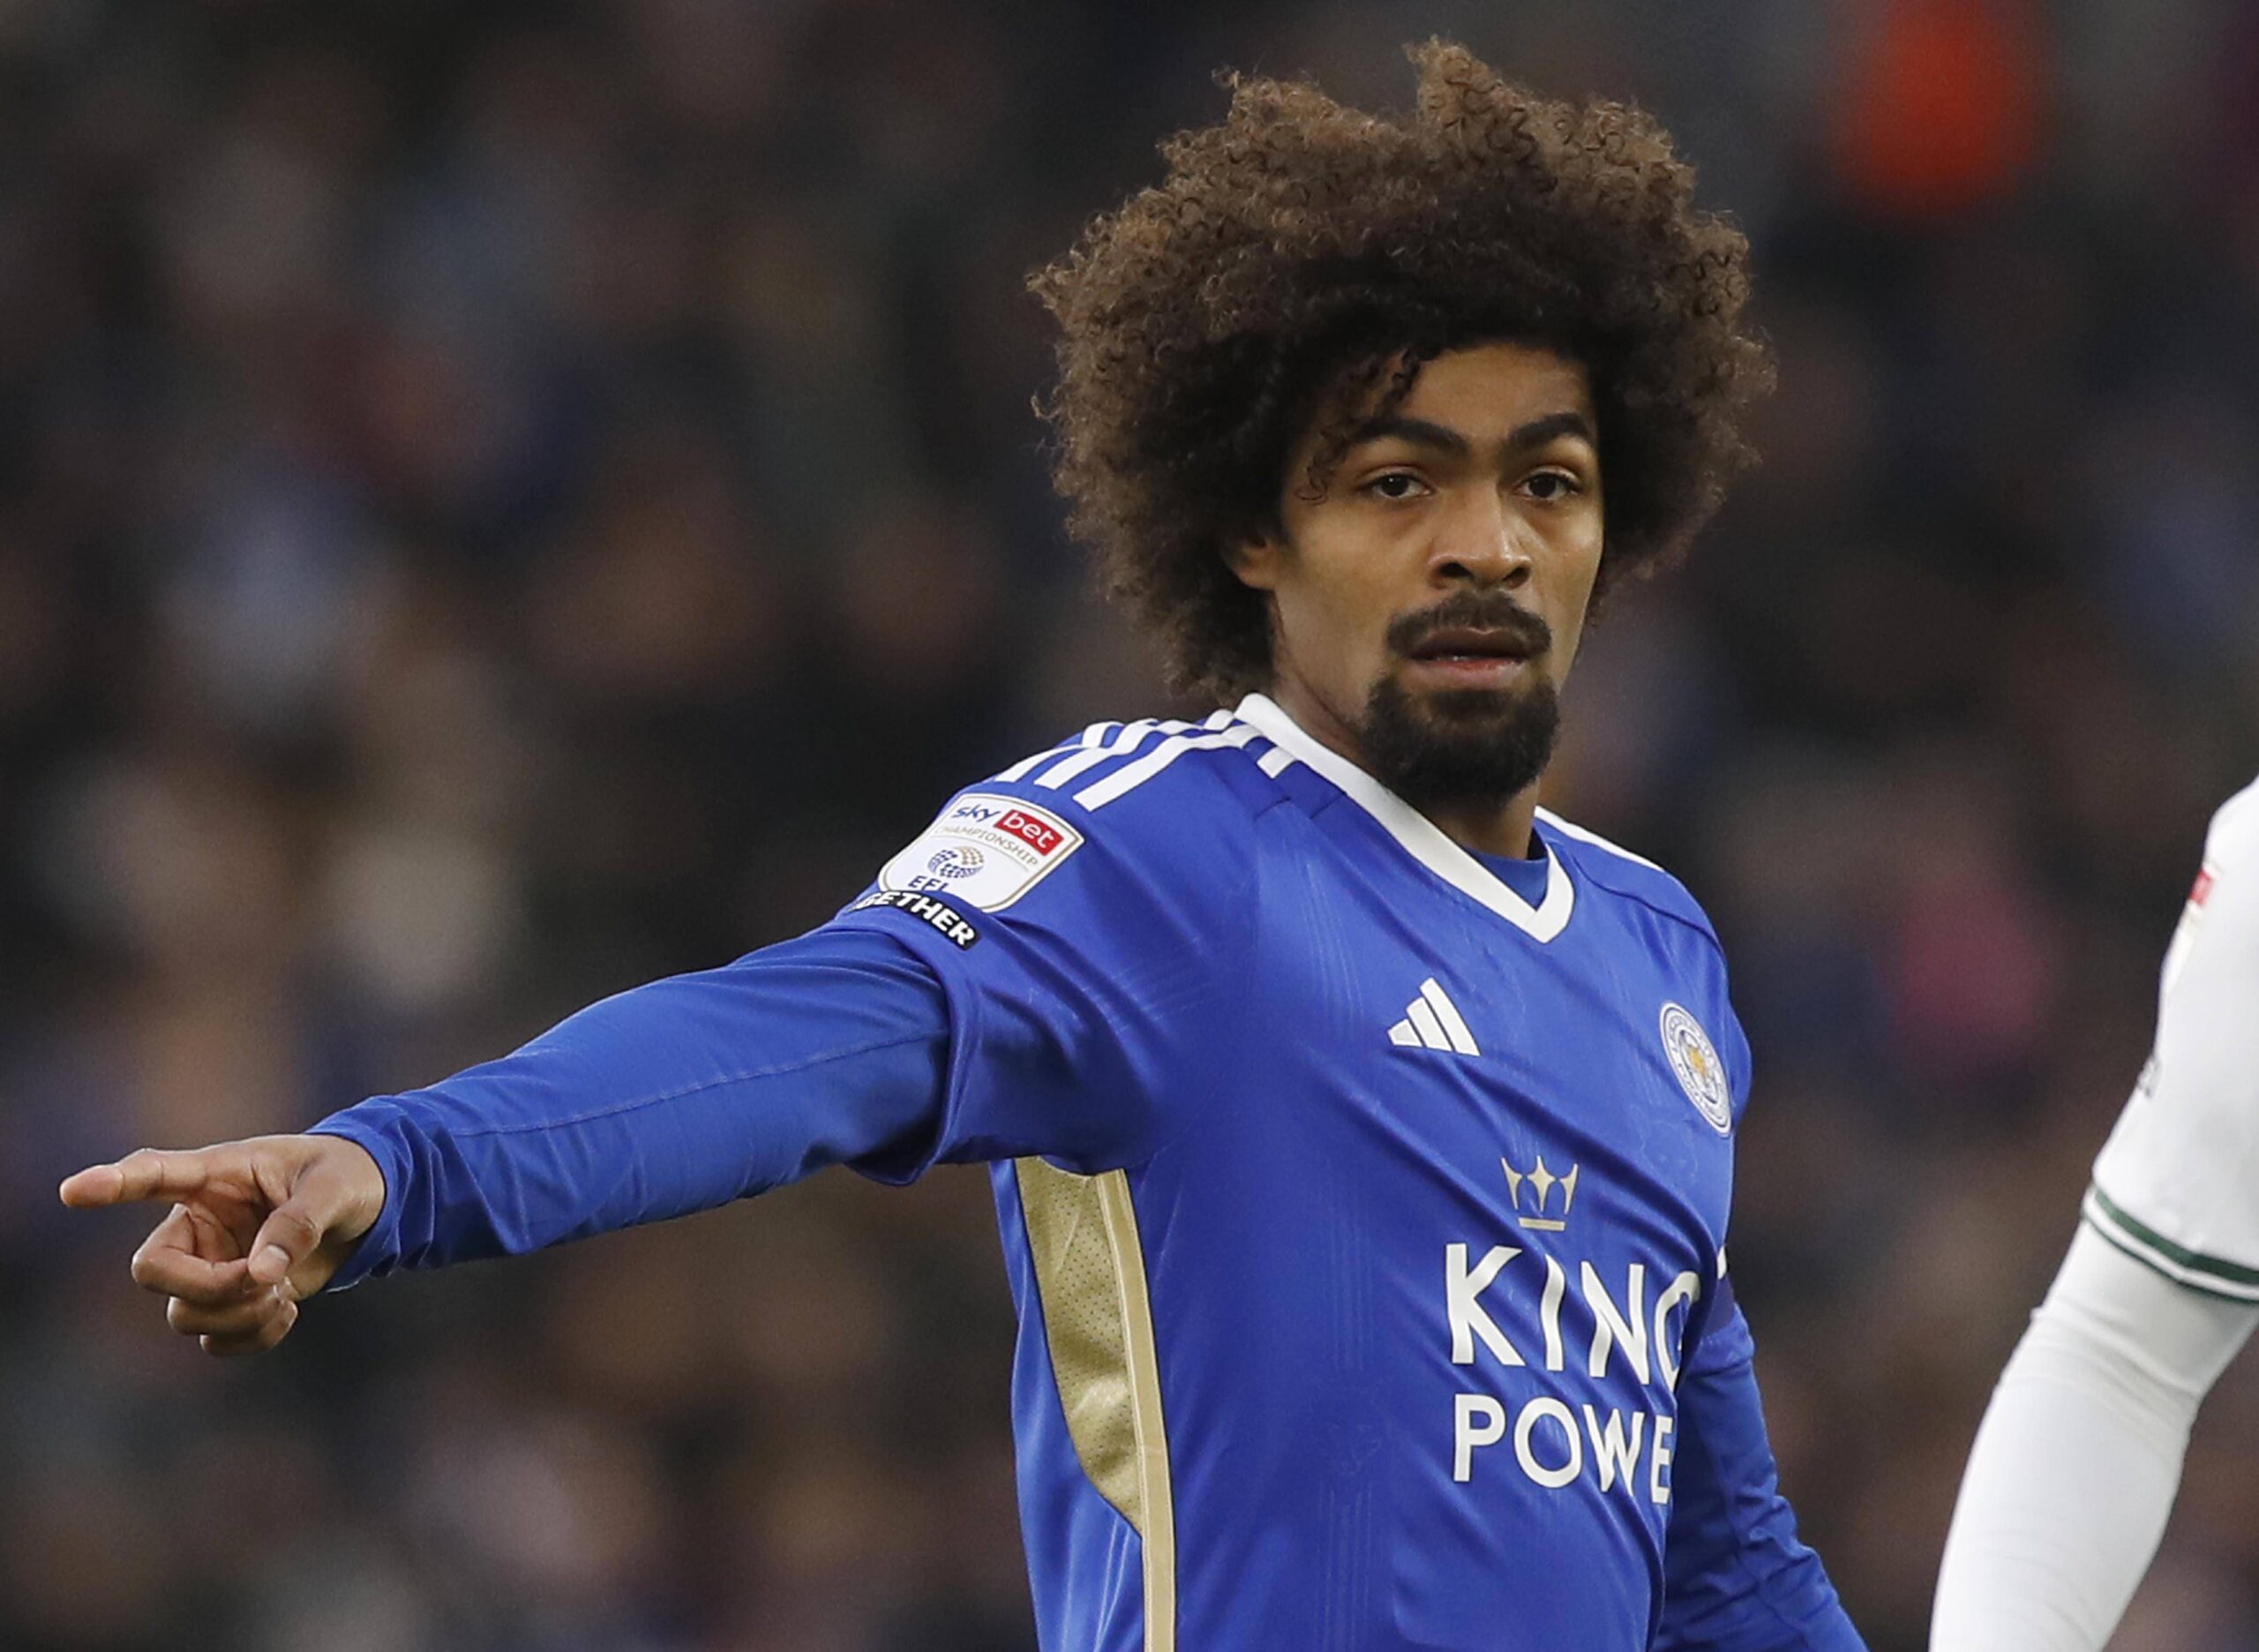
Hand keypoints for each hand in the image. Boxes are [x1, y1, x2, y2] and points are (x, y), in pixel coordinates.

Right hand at [59, 1135, 386, 1355]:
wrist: (369, 1207)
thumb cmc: (345, 1177)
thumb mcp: (333, 1188)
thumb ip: (297, 1224)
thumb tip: (261, 1274)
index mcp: (216, 1176)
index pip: (152, 1175)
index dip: (112, 1185)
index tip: (73, 1191)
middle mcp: (198, 1224)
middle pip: (152, 1272)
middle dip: (206, 1288)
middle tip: (263, 1279)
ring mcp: (209, 1265)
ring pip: (184, 1315)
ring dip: (235, 1316)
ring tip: (284, 1292)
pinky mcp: (230, 1300)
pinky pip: (215, 1339)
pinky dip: (250, 1338)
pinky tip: (286, 1310)